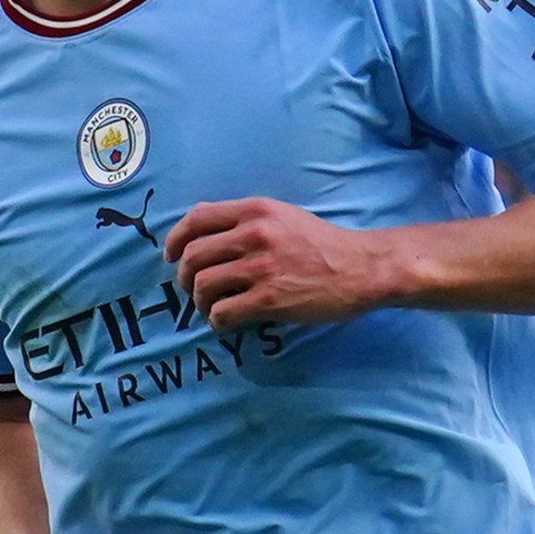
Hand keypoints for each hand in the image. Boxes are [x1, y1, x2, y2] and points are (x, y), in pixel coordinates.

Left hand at [163, 195, 408, 329]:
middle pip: (193, 255)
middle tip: (194, 291)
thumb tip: (204, 232)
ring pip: (202, 285)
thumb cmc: (323, 245)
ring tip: (212, 309)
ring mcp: (261, 267)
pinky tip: (227, 323)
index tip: (172, 256)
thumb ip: (247, 220)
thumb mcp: (283, 217)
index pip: (197, 218)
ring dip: (200, 302)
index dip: (175, 239)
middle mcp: (254, 234)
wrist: (362, 268)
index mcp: (255, 210)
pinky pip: (222, 312)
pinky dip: (217, 321)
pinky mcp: (270, 298)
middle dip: (185, 278)